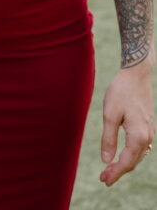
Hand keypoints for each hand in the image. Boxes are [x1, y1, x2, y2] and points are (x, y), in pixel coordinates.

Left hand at [99, 62, 154, 184]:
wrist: (136, 74)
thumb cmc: (121, 91)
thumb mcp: (110, 114)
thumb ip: (108, 139)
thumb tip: (106, 160)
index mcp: (138, 136)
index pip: (126, 162)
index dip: (115, 173)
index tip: (103, 180)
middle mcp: (147, 136)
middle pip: (133, 161)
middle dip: (118, 171)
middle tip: (103, 178)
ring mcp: (150, 132)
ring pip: (138, 156)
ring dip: (125, 164)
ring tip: (109, 169)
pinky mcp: (148, 126)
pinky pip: (141, 148)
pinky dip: (131, 155)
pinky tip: (122, 155)